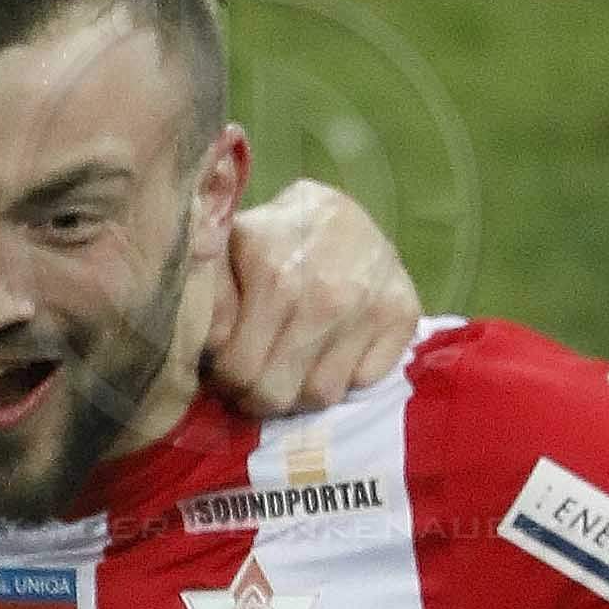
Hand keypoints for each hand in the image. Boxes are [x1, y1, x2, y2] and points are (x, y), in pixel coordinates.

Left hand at [202, 176, 419, 414]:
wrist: (340, 211)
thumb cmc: (275, 236)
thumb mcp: (231, 250)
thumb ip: (211, 293)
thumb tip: (206, 344)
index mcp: (274, 277)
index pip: (238, 371)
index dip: (224, 379)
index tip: (225, 370)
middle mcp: (324, 296)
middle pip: (276, 395)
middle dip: (255, 396)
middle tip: (253, 381)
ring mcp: (368, 307)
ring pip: (319, 397)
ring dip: (298, 395)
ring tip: (288, 371)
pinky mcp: (402, 315)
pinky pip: (362, 383)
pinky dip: (344, 379)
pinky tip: (330, 355)